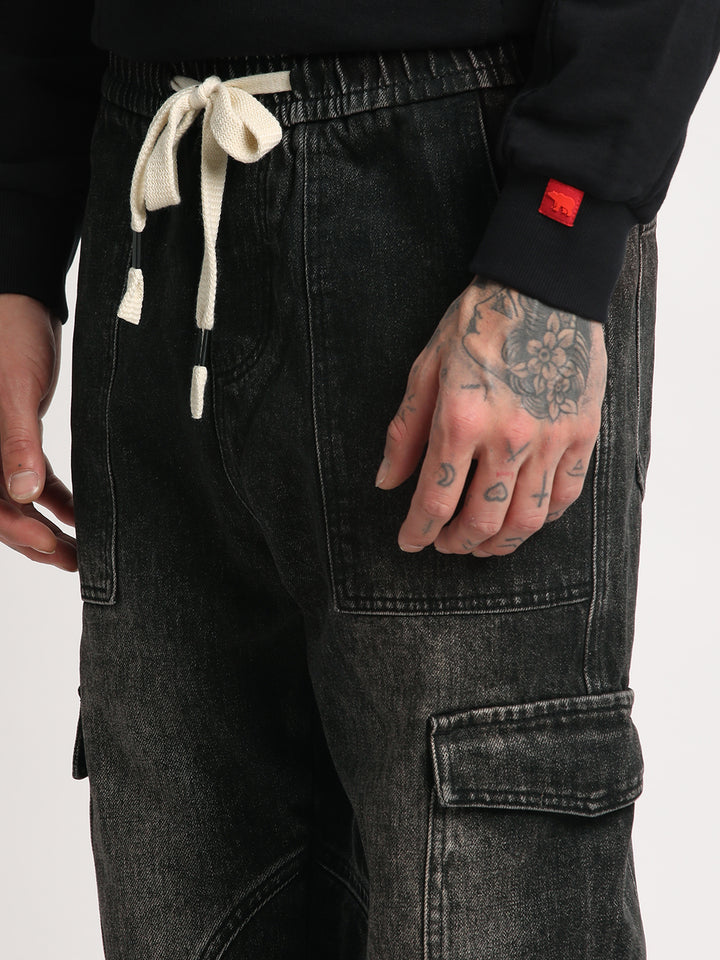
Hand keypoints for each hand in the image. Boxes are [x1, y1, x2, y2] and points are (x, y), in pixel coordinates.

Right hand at [0, 294, 76, 569]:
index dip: (16, 531)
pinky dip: (55, 498)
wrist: (20, 301)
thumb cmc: (9, 336)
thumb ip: (17, 443)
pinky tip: (78, 515)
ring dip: (46, 526)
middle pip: (1, 511)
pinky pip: (33, 478)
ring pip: (18, 501)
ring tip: (80, 549)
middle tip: (74, 560)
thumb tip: (24, 496)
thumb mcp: (14, 389)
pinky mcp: (17, 437)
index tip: (51, 546)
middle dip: (35, 541)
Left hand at [375, 277, 605, 556]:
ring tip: (482, 545)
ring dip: (499, 544)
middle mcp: (508, 437)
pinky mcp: (582, 433)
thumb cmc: (479, 322)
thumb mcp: (426, 368)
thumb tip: (386, 481)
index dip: (418, 531)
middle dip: (456, 543)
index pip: (435, 500)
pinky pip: (564, 496)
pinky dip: (541, 519)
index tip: (410, 542)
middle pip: (482, 521)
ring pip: (526, 520)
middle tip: (444, 544)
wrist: (544, 286)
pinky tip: (523, 519)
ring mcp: (551, 438)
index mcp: (462, 420)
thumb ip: (406, 431)